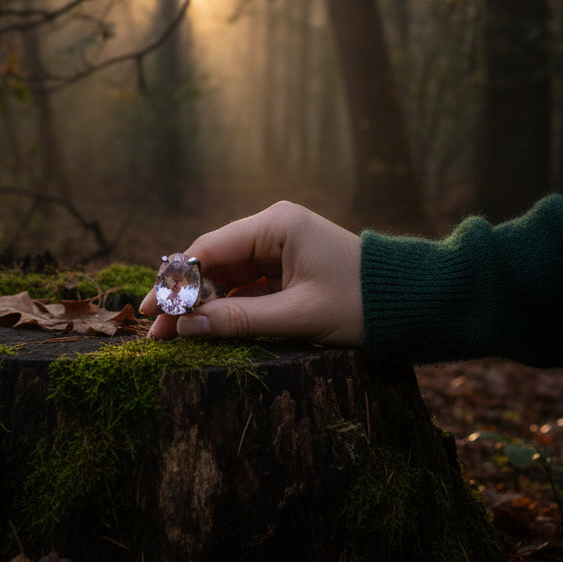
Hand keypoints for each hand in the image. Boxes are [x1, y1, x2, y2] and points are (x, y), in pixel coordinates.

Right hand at [140, 200, 363, 345]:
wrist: (413, 303)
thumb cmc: (362, 304)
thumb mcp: (298, 316)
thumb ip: (239, 320)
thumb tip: (184, 328)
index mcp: (277, 224)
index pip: (208, 249)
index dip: (174, 282)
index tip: (149, 311)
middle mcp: (273, 227)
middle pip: (212, 262)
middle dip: (184, 297)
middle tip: (154, 332)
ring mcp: (280, 247)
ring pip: (227, 275)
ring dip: (203, 305)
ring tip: (173, 337)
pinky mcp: (287, 266)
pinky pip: (246, 285)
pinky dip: (227, 306)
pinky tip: (206, 328)